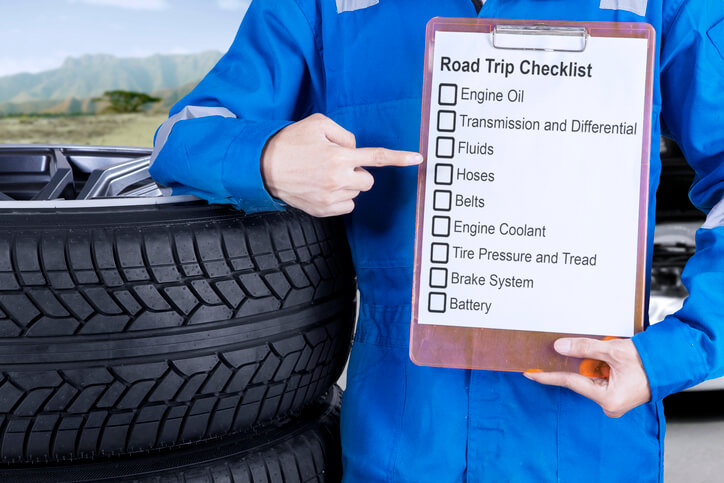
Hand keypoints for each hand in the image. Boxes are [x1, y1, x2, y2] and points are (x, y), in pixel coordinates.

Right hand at [261, 113, 422, 216]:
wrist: (263, 167)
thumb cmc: (290, 142)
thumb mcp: (318, 124)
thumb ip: (344, 134)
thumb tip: (356, 150)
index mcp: (339, 157)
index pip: (377, 157)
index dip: (399, 158)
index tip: (418, 159)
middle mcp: (338, 179)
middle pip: (368, 180)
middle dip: (357, 172)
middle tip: (335, 164)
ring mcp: (331, 198)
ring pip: (356, 193)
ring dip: (347, 184)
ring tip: (323, 175)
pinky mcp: (323, 210)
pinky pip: (346, 206)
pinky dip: (340, 198)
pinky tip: (322, 188)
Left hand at [523, 338, 650, 417]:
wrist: (671, 364)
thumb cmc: (648, 361)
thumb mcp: (613, 350)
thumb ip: (584, 348)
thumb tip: (559, 347)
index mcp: (608, 399)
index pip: (570, 382)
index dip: (549, 376)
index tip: (530, 373)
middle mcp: (609, 405)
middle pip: (580, 380)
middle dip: (575, 365)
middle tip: (563, 351)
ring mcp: (613, 401)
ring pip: (589, 378)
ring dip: (589, 364)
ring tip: (605, 354)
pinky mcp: (616, 395)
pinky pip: (598, 379)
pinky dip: (596, 367)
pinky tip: (603, 359)